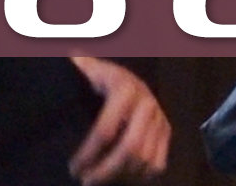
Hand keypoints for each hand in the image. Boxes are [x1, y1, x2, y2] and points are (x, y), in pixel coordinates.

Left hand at [68, 56, 170, 184]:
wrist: (136, 75)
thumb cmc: (105, 76)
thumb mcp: (91, 69)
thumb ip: (79, 68)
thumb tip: (68, 61)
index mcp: (125, 89)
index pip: (105, 130)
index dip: (88, 153)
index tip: (73, 167)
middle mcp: (146, 105)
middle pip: (129, 149)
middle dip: (106, 171)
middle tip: (86, 180)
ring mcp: (159, 119)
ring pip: (144, 159)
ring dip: (121, 176)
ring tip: (99, 180)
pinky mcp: (167, 131)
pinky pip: (158, 163)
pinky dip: (140, 176)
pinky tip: (121, 177)